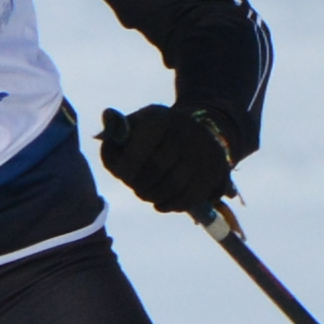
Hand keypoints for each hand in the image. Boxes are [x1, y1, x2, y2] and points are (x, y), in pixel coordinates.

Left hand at [99, 101, 244, 213]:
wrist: (201, 131)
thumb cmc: (156, 134)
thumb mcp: (136, 124)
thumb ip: (116, 132)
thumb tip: (108, 125)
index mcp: (159, 118)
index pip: (135, 153)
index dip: (125, 171)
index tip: (123, 175)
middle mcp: (184, 131)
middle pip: (155, 171)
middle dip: (140, 185)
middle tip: (137, 187)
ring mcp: (203, 151)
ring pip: (172, 186)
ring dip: (154, 196)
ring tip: (147, 194)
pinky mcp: (215, 170)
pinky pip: (190, 197)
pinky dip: (171, 205)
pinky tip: (162, 203)